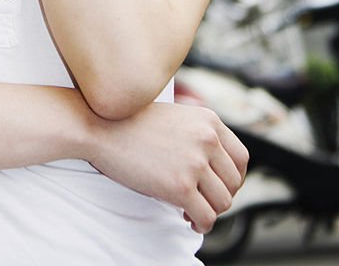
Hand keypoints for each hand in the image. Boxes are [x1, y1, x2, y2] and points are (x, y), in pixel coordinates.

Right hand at [84, 102, 247, 233]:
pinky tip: (189, 220)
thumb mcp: (175, 115)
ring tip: (194, 212)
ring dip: (210, 211)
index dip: (234, 178)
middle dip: (220, 196)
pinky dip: (201, 225)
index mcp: (208, 120)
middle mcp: (207, 139)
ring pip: (223, 203)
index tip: (220, 187)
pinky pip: (206, 217)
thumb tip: (215, 165)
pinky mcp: (180, 187)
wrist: (100, 125)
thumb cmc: (131, 121)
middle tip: (203, 201)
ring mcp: (195, 163)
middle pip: (234, 183)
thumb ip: (198, 133)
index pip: (241, 158)